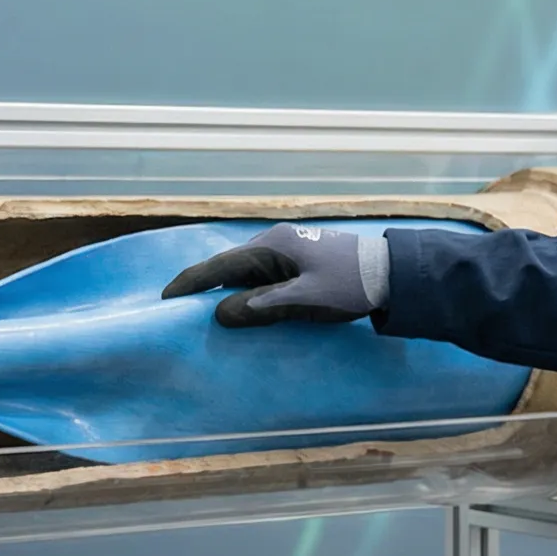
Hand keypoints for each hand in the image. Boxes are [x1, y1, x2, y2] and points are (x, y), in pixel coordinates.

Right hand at [160, 223, 388, 327]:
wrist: (391, 272)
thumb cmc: (349, 285)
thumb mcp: (304, 299)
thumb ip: (261, 307)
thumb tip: (220, 314)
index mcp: (271, 246)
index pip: (218, 266)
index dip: (190, 283)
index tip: (165, 299)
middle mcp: (274, 241)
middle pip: (228, 265)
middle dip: (202, 285)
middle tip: (179, 308)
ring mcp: (288, 247)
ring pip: (245, 269)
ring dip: (225, 287)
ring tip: (204, 309)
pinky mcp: (300, 257)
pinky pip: (262, 272)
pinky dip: (246, 287)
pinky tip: (243, 301)